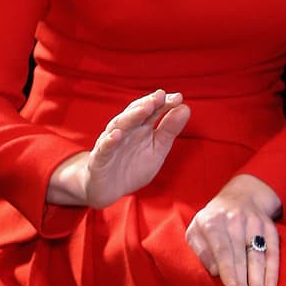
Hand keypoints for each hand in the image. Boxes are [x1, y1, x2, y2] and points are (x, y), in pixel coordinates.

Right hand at [48, 89, 189, 207]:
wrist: (108, 189)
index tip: (179, 98)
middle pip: (135, 114)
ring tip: (145, 108)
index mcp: (140, 128)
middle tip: (161, 95)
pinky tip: (118, 134)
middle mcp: (125, 131)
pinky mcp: (99, 158)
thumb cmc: (133, 166)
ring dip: (132, 116)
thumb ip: (169, 130)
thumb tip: (185, 108)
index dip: (164, 104)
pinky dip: (110, 141)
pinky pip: (104, 148)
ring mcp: (111, 143)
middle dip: (147, 104)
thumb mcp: (157, 149)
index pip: (152, 111)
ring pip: (120, 126)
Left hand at [185, 173, 282, 285]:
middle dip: (244, 281)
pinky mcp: (269, 227)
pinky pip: (273, 250)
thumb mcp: (196, 230)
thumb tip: (214, 271)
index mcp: (213, 221)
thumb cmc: (213, 221)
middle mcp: (235, 220)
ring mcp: (254, 222)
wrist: (240, 196)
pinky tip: (271, 285)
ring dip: (259, 280)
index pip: (222, 247)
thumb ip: (200, 249)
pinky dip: (273, 268)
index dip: (227, 267)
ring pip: (258, 255)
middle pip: (240, 255)